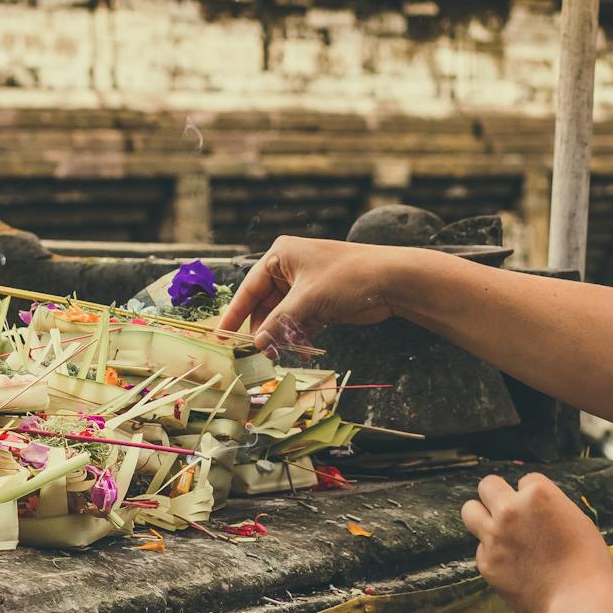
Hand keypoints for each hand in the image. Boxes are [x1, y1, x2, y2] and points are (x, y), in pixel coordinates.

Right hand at [219, 235, 402, 351]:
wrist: (391, 281)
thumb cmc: (347, 278)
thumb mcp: (307, 300)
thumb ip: (278, 323)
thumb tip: (256, 344)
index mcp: (280, 255)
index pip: (249, 288)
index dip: (234, 314)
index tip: (221, 337)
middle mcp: (289, 268)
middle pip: (264, 305)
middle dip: (261, 330)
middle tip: (254, 356)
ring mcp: (305, 286)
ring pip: (281, 316)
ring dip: (279, 336)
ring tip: (276, 357)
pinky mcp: (319, 302)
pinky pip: (298, 322)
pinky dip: (296, 336)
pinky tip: (298, 351)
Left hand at [461, 472, 612, 612]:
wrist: (578, 601)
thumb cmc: (586, 563)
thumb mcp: (577, 520)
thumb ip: (550, 508)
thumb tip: (534, 508)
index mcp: (538, 494)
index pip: (526, 480)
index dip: (534, 494)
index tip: (539, 510)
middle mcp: (510, 510)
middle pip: (488, 485)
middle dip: (498, 494)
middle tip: (507, 508)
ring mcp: (494, 536)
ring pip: (470, 510)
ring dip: (481, 515)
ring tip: (495, 527)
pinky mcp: (486, 562)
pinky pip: (481, 548)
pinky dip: (493, 553)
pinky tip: (512, 564)